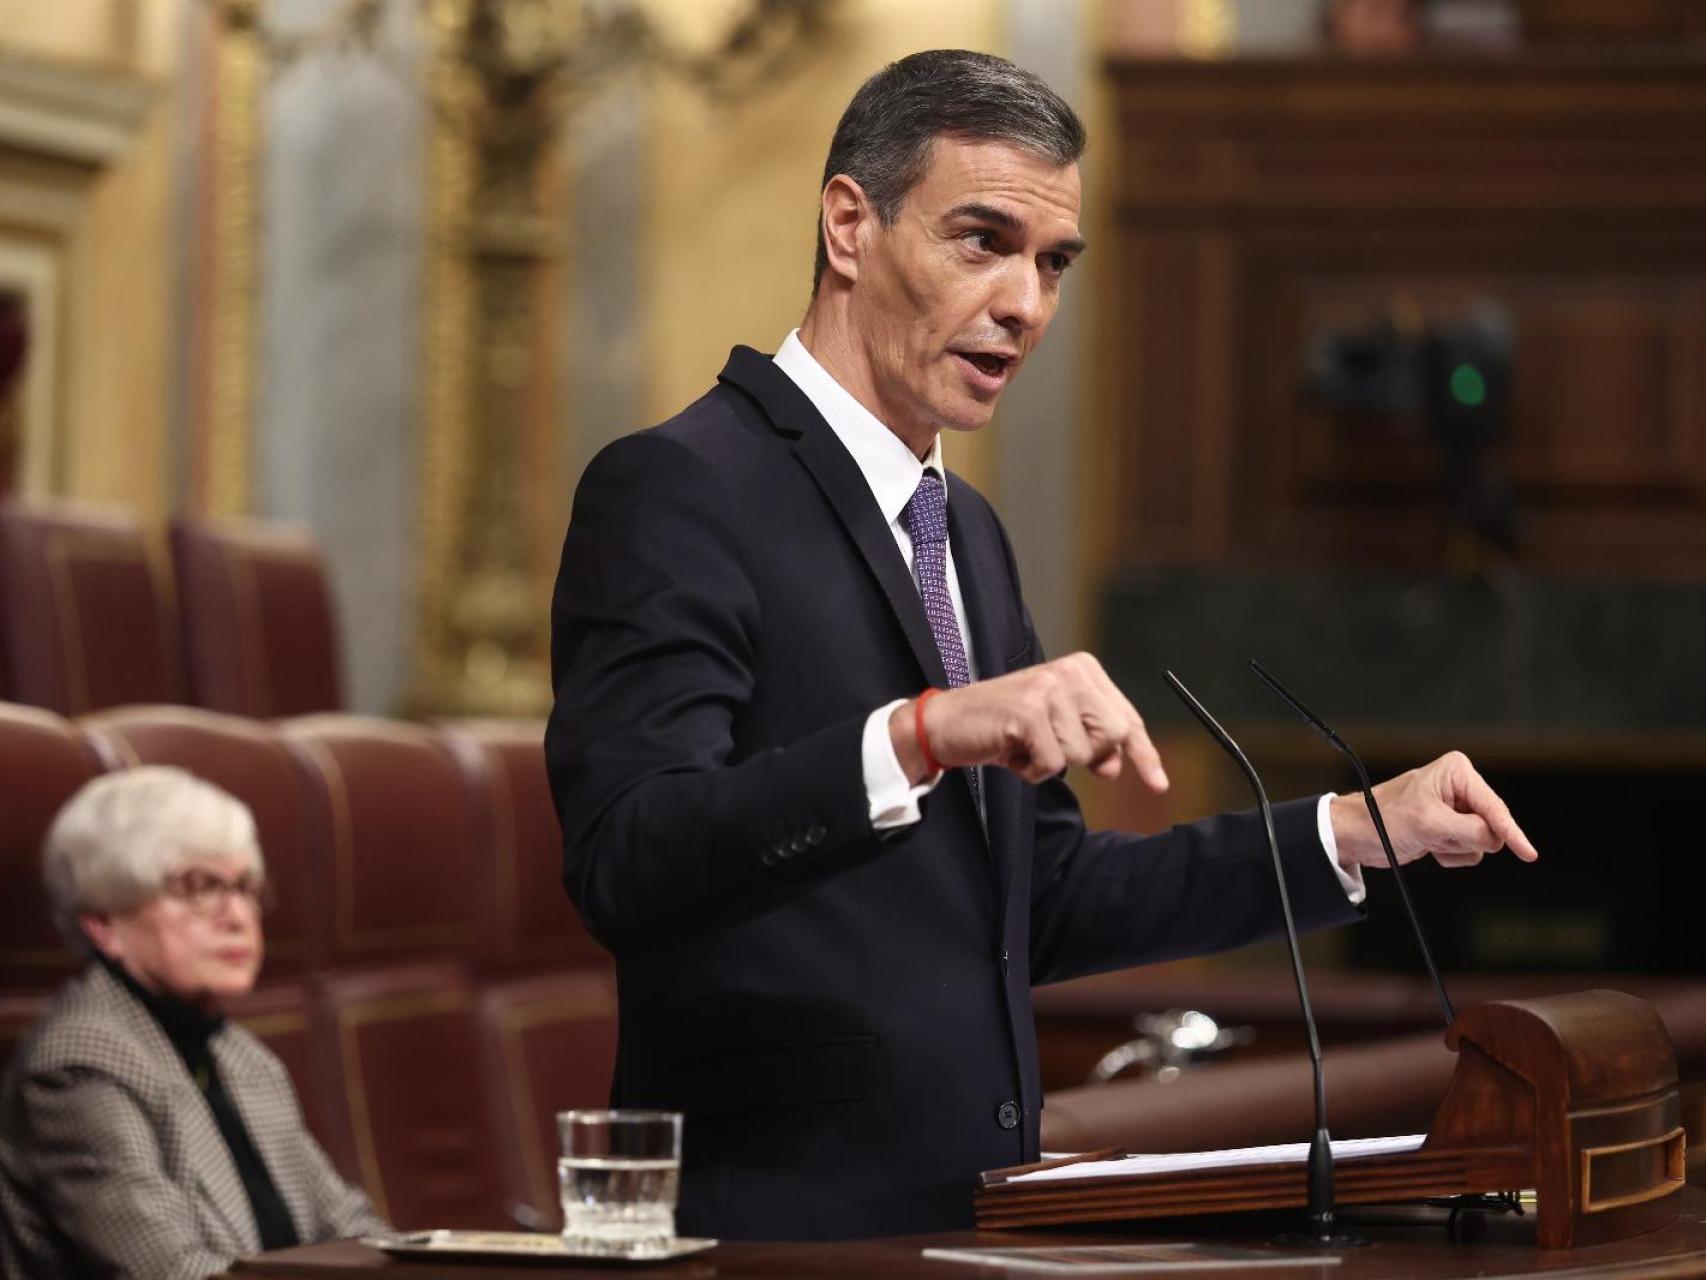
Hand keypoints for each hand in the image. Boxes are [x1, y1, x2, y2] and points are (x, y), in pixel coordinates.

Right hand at [887, 653, 1169, 789]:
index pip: (1126, 718)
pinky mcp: (1029, 712)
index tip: (1159, 784)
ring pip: (1082, 754)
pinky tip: (1011, 750)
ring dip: (1050, 762)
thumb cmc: (1003, 728)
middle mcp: (1071, 672)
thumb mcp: (1053, 732)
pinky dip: (1032, 770)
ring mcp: (1049, 689)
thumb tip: (1116, 764)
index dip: (1144, 754)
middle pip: (1113, 736)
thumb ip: (1090, 743)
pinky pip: (1053, 764)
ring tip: (1023, 743)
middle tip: (1047, 746)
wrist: (947, 724)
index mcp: (1083, 669)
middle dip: (1085, 755)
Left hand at [1330, 751, 1538, 871]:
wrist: (1358, 834)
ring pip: (1481, 842)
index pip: (1494, 808)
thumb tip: (1495, 839)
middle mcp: (1460, 788)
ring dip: (1454, 847)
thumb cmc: (1384, 818)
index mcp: (1457, 772)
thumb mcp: (1429, 823)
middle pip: (1491, 826)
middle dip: (1464, 838)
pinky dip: (1449, 854)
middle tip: (1435, 835)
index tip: (1528, 853)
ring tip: (1428, 838)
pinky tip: (1428, 846)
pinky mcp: (1451, 829)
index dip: (1511, 832)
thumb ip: (1470, 830)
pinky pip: (1468, 851)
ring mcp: (1457, 810)